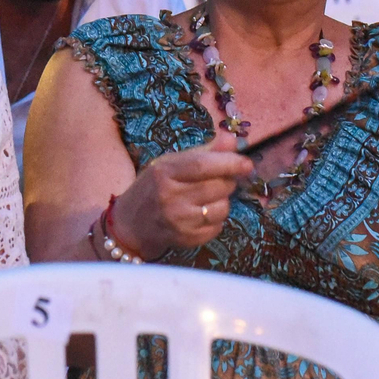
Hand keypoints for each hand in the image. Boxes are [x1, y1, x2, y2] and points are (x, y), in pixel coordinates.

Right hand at [112, 129, 253, 258]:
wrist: (131, 223)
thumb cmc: (154, 187)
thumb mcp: (171, 163)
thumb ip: (204, 152)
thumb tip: (233, 140)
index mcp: (164, 172)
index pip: (202, 165)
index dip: (229, 163)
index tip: (247, 163)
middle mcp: (169, 197)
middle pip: (217, 186)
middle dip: (228, 181)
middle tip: (221, 179)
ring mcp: (178, 221)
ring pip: (222, 208)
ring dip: (222, 201)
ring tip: (207, 197)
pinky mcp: (185, 239)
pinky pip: (217, 227)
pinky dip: (216, 219)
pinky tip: (201, 214)